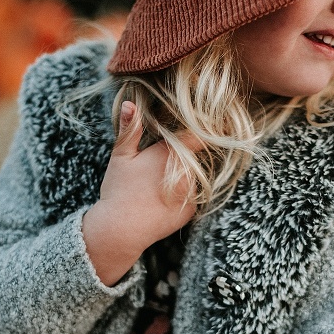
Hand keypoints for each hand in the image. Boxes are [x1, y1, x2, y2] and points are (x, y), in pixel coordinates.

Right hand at [82, 101, 198, 285]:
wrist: (121, 230)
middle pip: (192, 159)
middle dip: (180, 159)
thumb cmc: (119, 190)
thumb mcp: (120, 157)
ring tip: (155, 188)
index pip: (197, 137)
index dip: (204, 131)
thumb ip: (129, 129)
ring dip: (181, 178)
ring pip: (192, 178)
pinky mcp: (191, 211)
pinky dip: (180, 198)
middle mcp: (187, 171)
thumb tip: (130, 103)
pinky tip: (160, 203)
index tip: (214, 126)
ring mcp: (191, 192)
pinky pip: (190, 198)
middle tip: (155, 169)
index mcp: (170, 153)